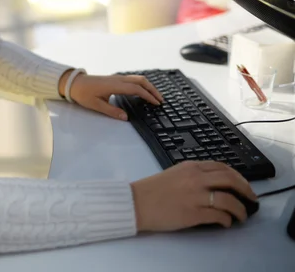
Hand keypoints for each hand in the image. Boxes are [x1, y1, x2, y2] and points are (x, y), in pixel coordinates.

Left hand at [67, 73, 162, 119]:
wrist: (75, 83)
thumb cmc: (84, 93)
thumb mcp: (96, 105)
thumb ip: (112, 111)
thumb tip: (126, 118)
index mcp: (115, 85)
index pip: (136, 89)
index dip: (147, 95)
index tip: (156, 102)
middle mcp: (118, 79)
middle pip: (140, 81)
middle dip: (152, 90)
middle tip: (160, 100)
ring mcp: (117, 77)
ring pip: (137, 78)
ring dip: (148, 86)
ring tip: (155, 96)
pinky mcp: (116, 79)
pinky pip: (132, 79)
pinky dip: (142, 84)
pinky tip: (144, 91)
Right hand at [130, 161, 257, 231]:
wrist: (137, 202)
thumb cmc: (153, 189)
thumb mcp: (176, 173)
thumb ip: (194, 174)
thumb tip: (214, 183)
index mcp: (191, 166)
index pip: (222, 167)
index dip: (238, 177)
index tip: (244, 184)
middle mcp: (196, 178)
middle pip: (230, 179)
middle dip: (246, 189)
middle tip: (251, 199)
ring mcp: (196, 195)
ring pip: (228, 199)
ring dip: (240, 209)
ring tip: (243, 216)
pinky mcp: (194, 213)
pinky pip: (219, 215)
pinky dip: (228, 220)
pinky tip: (227, 222)